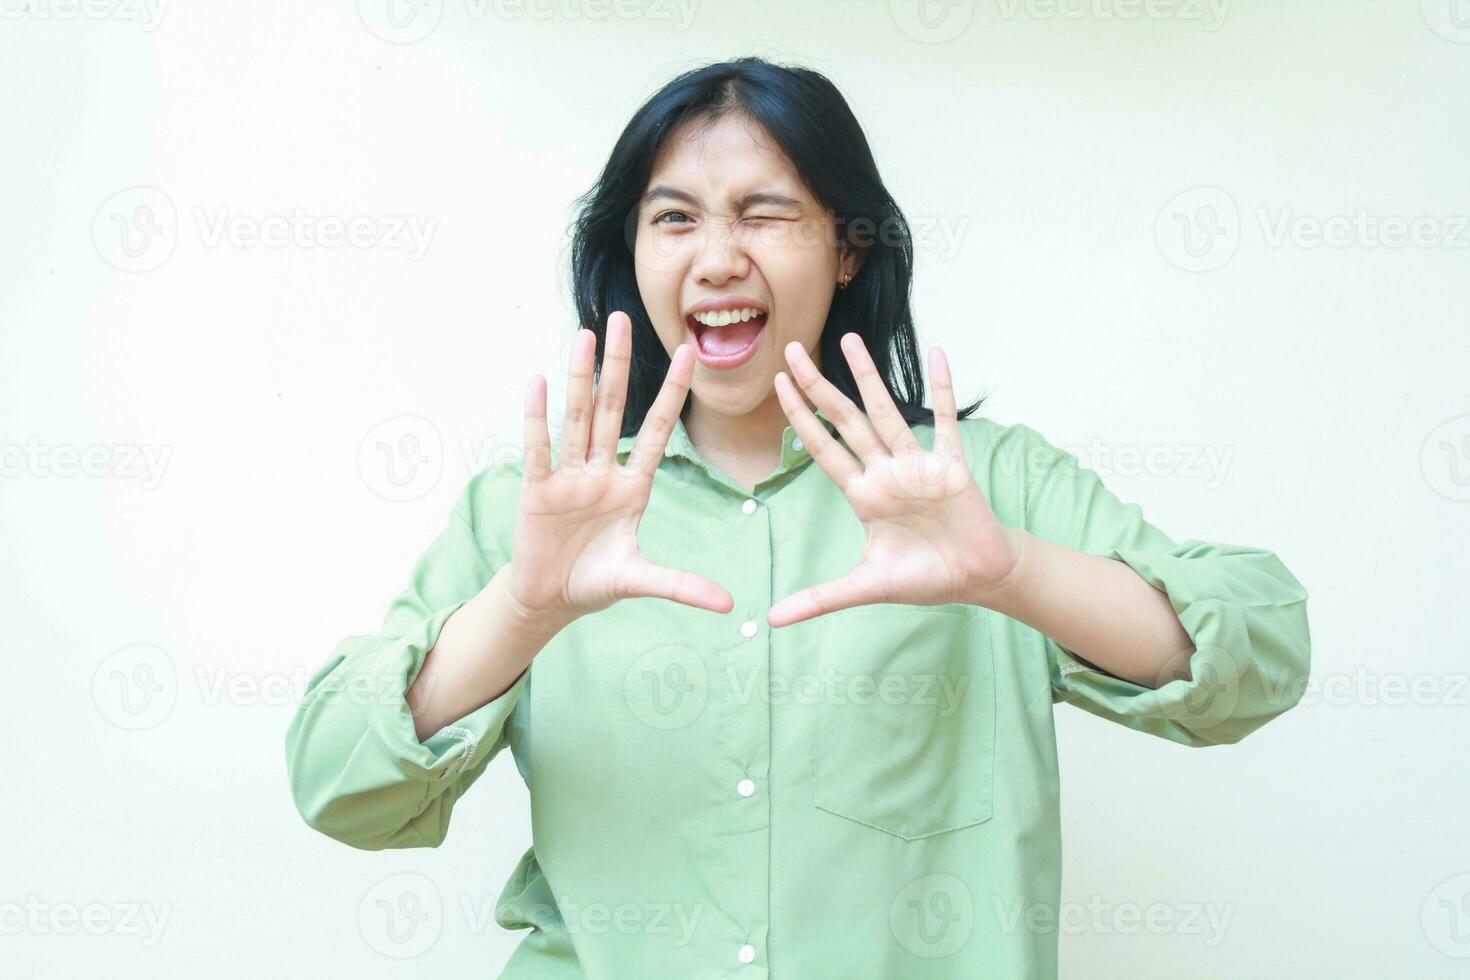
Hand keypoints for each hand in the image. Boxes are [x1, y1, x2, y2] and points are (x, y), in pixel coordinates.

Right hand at [508, 311, 734, 624]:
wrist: (550, 600)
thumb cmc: (595, 582)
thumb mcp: (642, 581)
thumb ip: (682, 586)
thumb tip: (730, 606)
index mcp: (634, 487)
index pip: (658, 430)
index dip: (673, 393)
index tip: (690, 353)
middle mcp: (602, 472)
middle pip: (614, 408)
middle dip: (620, 365)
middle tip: (624, 318)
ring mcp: (569, 477)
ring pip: (578, 417)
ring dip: (580, 377)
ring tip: (586, 335)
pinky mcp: (538, 490)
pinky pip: (541, 448)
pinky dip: (538, 417)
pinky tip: (538, 382)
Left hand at [767, 333, 1022, 627]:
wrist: (977, 579)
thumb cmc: (925, 577)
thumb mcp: (866, 587)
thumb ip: (820, 599)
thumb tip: (773, 621)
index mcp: (863, 494)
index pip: (822, 448)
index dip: (800, 418)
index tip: (778, 385)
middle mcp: (885, 472)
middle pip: (845, 420)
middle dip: (817, 386)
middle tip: (791, 348)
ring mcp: (917, 465)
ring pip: (887, 412)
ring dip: (868, 377)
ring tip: (848, 339)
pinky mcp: (952, 467)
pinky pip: (946, 422)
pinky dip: (943, 391)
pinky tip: (939, 355)